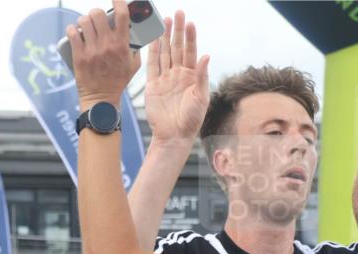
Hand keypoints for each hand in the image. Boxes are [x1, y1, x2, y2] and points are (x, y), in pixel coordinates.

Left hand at [67, 1, 141, 109]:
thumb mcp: (133, 65)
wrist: (101, 99)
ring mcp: (92, 50)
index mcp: (122, 45)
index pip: (122, 15)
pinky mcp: (79, 55)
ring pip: (84, 21)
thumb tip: (133, 32)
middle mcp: (107, 45)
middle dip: (97, 13)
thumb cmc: (118, 81)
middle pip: (98, 13)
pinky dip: (73, 29)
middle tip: (96, 19)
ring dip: (84, 21)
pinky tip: (75, 32)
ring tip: (86, 27)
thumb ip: (135, 48)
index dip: (119, 1)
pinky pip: (72, 32)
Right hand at [145, 11, 209, 146]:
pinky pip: (152, 65)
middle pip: (177, 48)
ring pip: (164, 53)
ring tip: (164, 19)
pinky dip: (152, 51)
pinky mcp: (153, 85)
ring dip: (164, 37)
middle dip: (177, 31)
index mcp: (191, 77)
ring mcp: (165, 79)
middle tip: (178, 13)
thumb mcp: (201, 98)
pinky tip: (153, 39)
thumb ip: (202, 76)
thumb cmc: (191, 120)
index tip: (190, 23)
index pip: (190, 52)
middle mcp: (178, 75)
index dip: (190, 37)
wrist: (174, 136)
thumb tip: (206, 55)